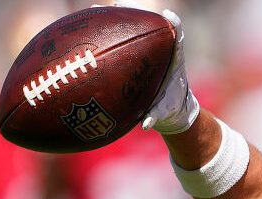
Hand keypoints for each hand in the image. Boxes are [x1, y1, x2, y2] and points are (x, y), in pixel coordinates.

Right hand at [101, 0, 199, 133]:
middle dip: (137, 13)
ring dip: (117, 17)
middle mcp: (162, 51)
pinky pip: (121, 39)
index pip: (177, 36)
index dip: (173, 24)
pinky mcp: (136, 54)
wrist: (172, 107)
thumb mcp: (163, 113)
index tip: (168, 16)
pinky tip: (84, 30)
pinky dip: (105, 33)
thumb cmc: (169, 108)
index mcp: (174, 61)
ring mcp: (149, 50)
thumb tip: (146, 125)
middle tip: (120, 5)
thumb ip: (155, 116)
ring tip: (96, 9)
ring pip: (134, 28)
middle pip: (152, 25)